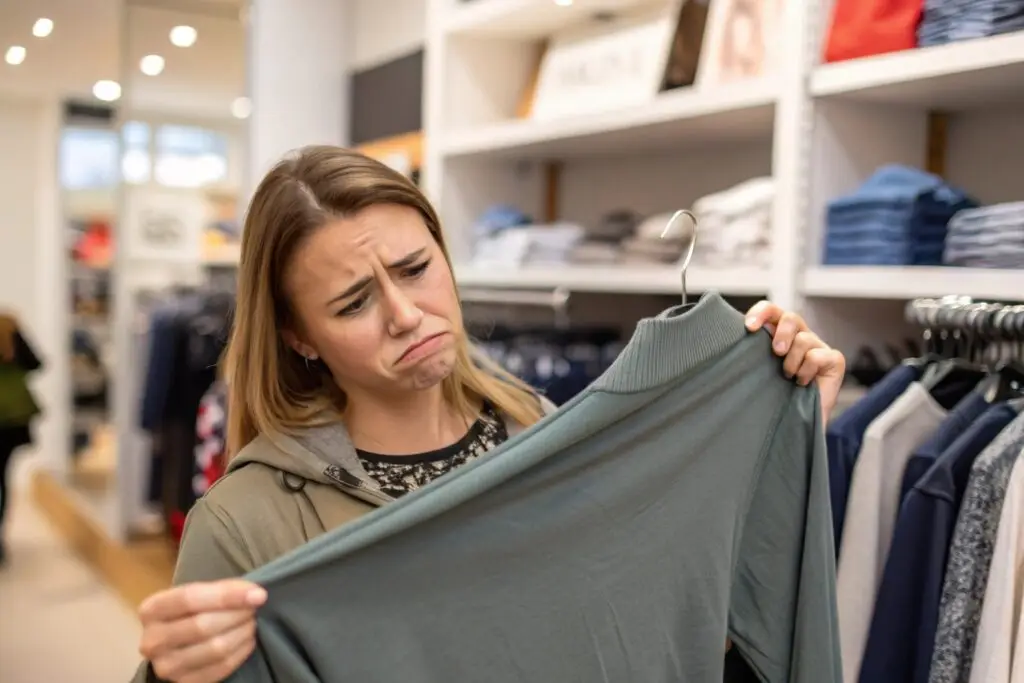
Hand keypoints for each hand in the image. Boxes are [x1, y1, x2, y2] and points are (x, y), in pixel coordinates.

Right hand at [138, 579, 266, 682]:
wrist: (173, 646)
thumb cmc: (188, 613)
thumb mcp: (196, 594)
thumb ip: (220, 590)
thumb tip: (255, 594)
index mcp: (151, 610)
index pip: (190, 598)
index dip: (227, 595)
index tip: (258, 594)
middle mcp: (152, 641)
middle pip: (203, 626)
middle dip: (237, 615)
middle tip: (253, 609)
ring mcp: (166, 667)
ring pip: (215, 649)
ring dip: (242, 633)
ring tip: (250, 623)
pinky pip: (221, 668)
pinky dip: (241, 652)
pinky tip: (247, 640)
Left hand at [744, 301, 845, 422]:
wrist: (796, 421)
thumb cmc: (774, 395)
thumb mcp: (757, 372)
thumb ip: (749, 354)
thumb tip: (725, 341)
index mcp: (778, 333)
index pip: (771, 310)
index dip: (761, 312)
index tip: (750, 327)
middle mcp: (799, 335)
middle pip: (791, 317)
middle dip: (782, 333)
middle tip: (777, 352)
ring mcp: (818, 346)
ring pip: (804, 339)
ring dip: (792, 361)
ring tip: (788, 376)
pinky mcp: (834, 360)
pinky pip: (818, 356)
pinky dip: (806, 371)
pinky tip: (803, 383)